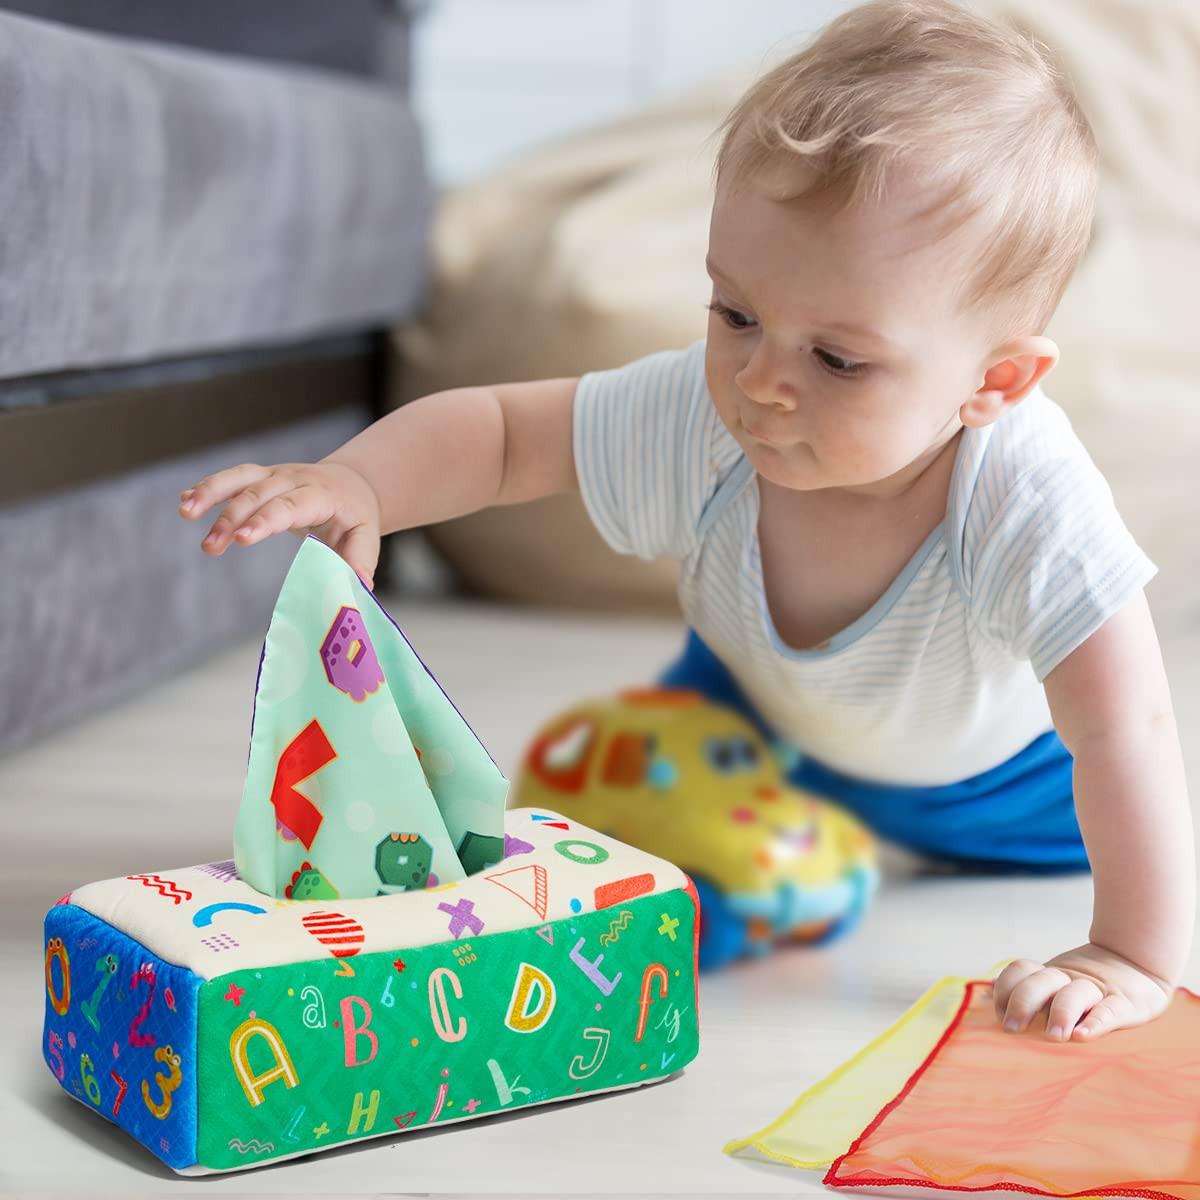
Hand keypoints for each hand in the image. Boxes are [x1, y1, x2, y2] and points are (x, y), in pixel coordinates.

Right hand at [178, 460, 381, 587]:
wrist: (351, 484)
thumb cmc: (355, 518)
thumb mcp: (366, 536)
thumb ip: (361, 560)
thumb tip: (360, 585)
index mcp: (321, 494)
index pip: (290, 505)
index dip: (265, 520)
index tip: (242, 538)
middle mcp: (294, 479)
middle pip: (257, 494)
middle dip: (231, 518)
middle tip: (210, 547)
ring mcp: (273, 475)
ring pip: (238, 478)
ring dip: (210, 493)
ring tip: (185, 512)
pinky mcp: (258, 477)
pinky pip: (231, 479)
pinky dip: (207, 488)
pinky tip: (185, 502)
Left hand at [992, 942, 1172, 1041]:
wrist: (1137, 966)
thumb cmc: (1087, 989)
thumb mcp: (1057, 986)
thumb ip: (1029, 993)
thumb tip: (984, 1000)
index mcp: (1050, 975)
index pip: (1021, 969)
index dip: (1006, 986)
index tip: (997, 1011)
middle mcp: (1070, 978)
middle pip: (1042, 980)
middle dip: (1023, 1001)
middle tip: (1012, 1028)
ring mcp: (1098, 990)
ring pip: (1076, 994)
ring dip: (1061, 1013)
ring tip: (1053, 1036)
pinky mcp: (1127, 1004)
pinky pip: (1111, 1012)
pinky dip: (1096, 1022)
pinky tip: (1083, 1035)